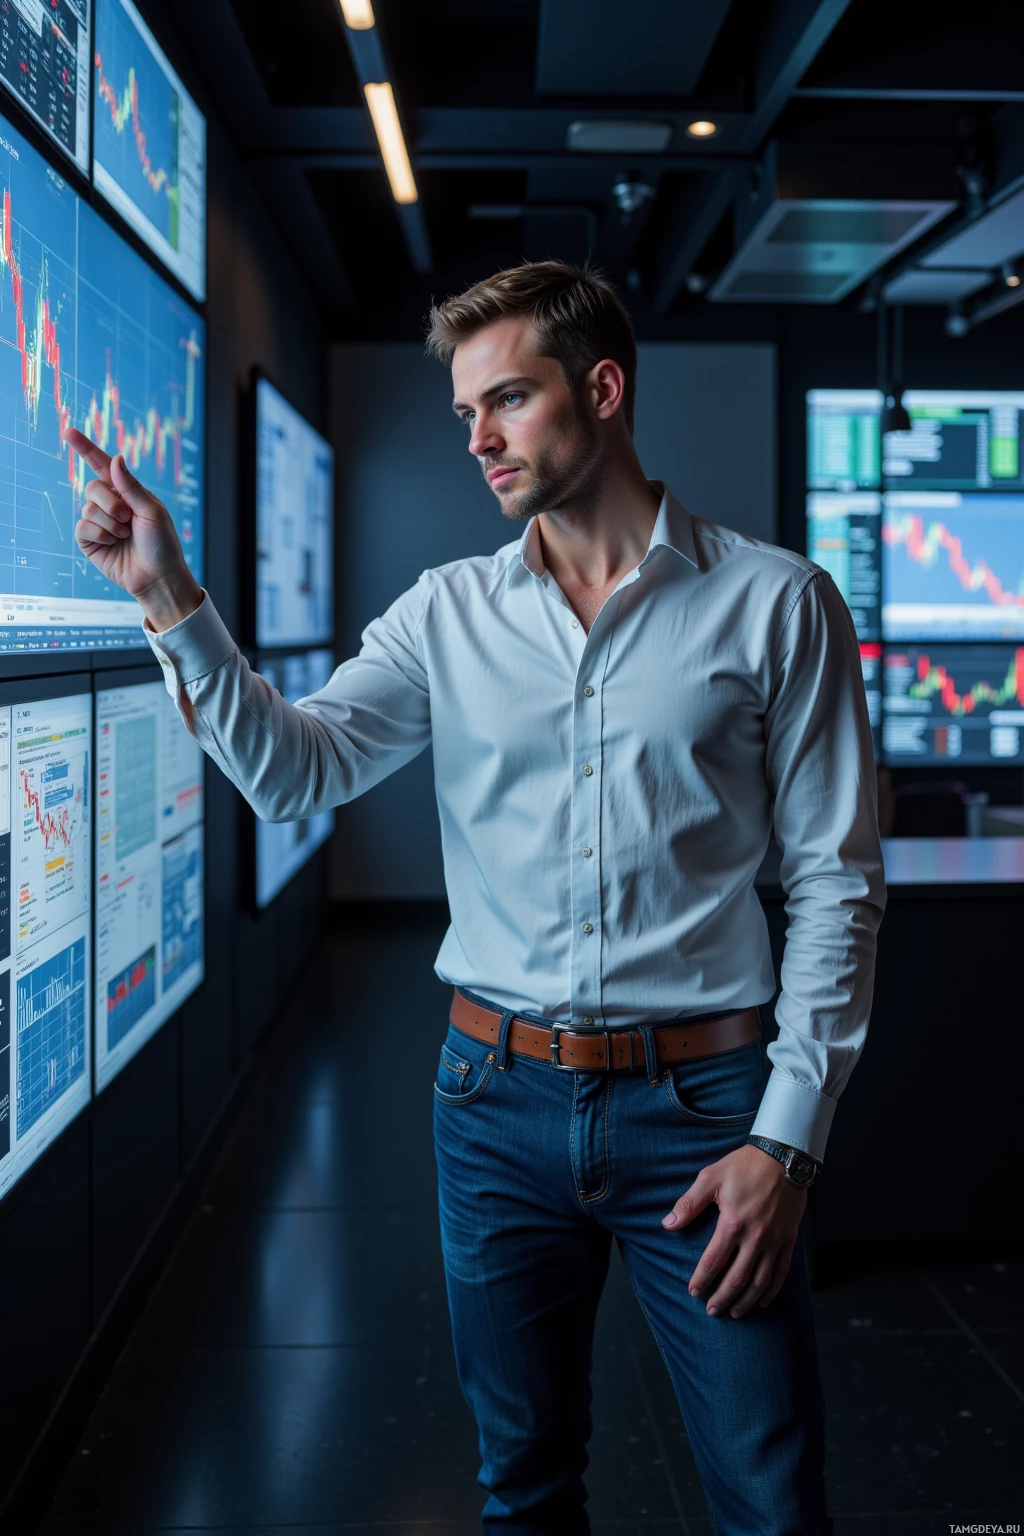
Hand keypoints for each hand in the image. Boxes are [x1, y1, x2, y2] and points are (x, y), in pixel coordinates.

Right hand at [64, 426, 202, 631]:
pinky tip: (114, 544)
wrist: (158, 576)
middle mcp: (110, 504)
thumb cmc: (162, 543)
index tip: (68, 431)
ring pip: (88, 508)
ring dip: (110, 523)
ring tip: (125, 535)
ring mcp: (98, 522)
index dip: (85, 448)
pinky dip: (100, 535)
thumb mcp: (152, 511)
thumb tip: (115, 459)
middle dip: (111, 503)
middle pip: (93, 487)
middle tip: (128, 519)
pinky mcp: (89, 541)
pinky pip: (83, 528)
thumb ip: (132, 487)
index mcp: (127, 492)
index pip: (102, 465)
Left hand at [662, 1144, 805, 1317]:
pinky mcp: (789, 1239)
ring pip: (760, 1281)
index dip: (702, 1280)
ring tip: (735, 1313)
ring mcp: (774, 1240)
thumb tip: (667, 1225)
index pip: (713, 1261)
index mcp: (732, 1223)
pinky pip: (782, 1271)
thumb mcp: (710, 1178)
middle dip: (722, 1298)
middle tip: (712, 1311)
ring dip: (746, 1301)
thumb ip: (688, 1204)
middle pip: (737, 1279)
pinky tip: (763, 1301)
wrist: (783, 1156)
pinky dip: (772, 1290)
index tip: (694, 1292)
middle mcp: (755, 1237)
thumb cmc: (743, 1165)